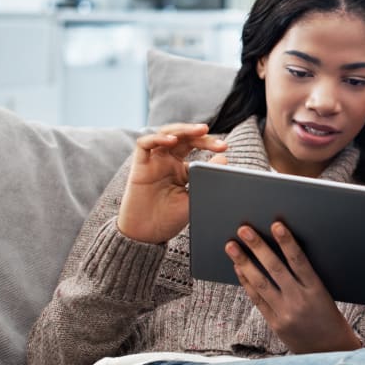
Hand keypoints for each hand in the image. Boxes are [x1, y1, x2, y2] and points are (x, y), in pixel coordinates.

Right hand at [117, 123, 227, 243]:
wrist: (147, 235)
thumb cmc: (170, 218)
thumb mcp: (195, 197)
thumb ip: (208, 179)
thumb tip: (224, 158)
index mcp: (182, 168)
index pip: (196, 147)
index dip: (210, 144)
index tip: (225, 148)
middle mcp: (168, 161)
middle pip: (184, 138)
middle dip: (201, 136)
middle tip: (218, 141)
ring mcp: (153, 161)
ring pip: (166, 134)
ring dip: (183, 130)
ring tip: (201, 130)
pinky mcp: (139, 165)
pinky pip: (144, 144)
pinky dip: (157, 138)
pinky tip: (171, 140)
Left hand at [226, 221, 360, 353]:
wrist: (330, 352)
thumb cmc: (331, 319)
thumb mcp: (326, 295)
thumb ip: (307, 278)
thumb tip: (285, 254)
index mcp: (317, 290)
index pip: (299, 260)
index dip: (287, 242)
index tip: (276, 225)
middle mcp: (299, 300)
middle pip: (275, 269)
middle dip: (258, 247)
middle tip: (244, 230)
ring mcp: (285, 313)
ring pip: (261, 283)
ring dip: (244, 262)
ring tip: (231, 247)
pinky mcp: (275, 324)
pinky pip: (257, 299)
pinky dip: (246, 283)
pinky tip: (239, 269)